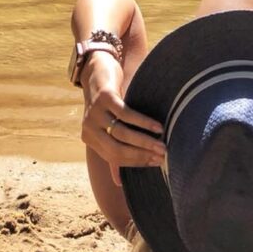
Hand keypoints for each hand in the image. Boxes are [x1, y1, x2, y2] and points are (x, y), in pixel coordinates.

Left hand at [80, 52, 165, 185]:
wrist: (97, 68)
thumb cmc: (108, 100)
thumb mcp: (108, 126)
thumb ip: (113, 151)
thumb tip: (118, 183)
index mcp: (90, 138)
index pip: (115, 158)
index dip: (137, 162)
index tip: (158, 164)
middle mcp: (89, 128)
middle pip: (117, 149)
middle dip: (142, 155)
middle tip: (163, 156)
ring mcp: (95, 113)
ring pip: (123, 133)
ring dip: (145, 141)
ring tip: (162, 144)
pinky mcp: (104, 97)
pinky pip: (126, 114)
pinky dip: (143, 122)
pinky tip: (157, 126)